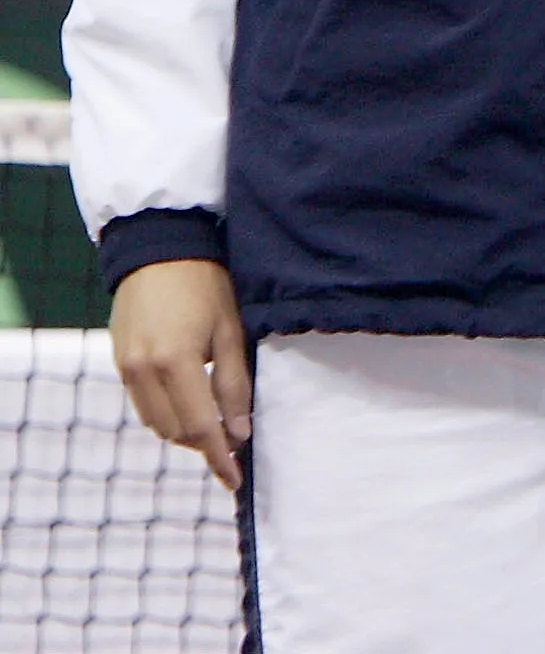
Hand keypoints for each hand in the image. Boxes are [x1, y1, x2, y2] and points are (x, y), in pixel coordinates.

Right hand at [112, 259, 250, 491]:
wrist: (160, 250)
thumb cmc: (207, 285)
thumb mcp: (232, 331)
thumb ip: (234, 384)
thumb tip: (240, 432)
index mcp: (175, 363)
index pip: (200, 427)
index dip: (219, 457)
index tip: (235, 480)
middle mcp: (143, 372)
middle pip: (176, 431)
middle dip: (206, 444)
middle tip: (235, 447)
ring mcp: (126, 368)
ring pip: (156, 422)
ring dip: (185, 432)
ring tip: (217, 428)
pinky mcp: (119, 362)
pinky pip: (143, 404)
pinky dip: (167, 414)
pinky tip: (190, 406)